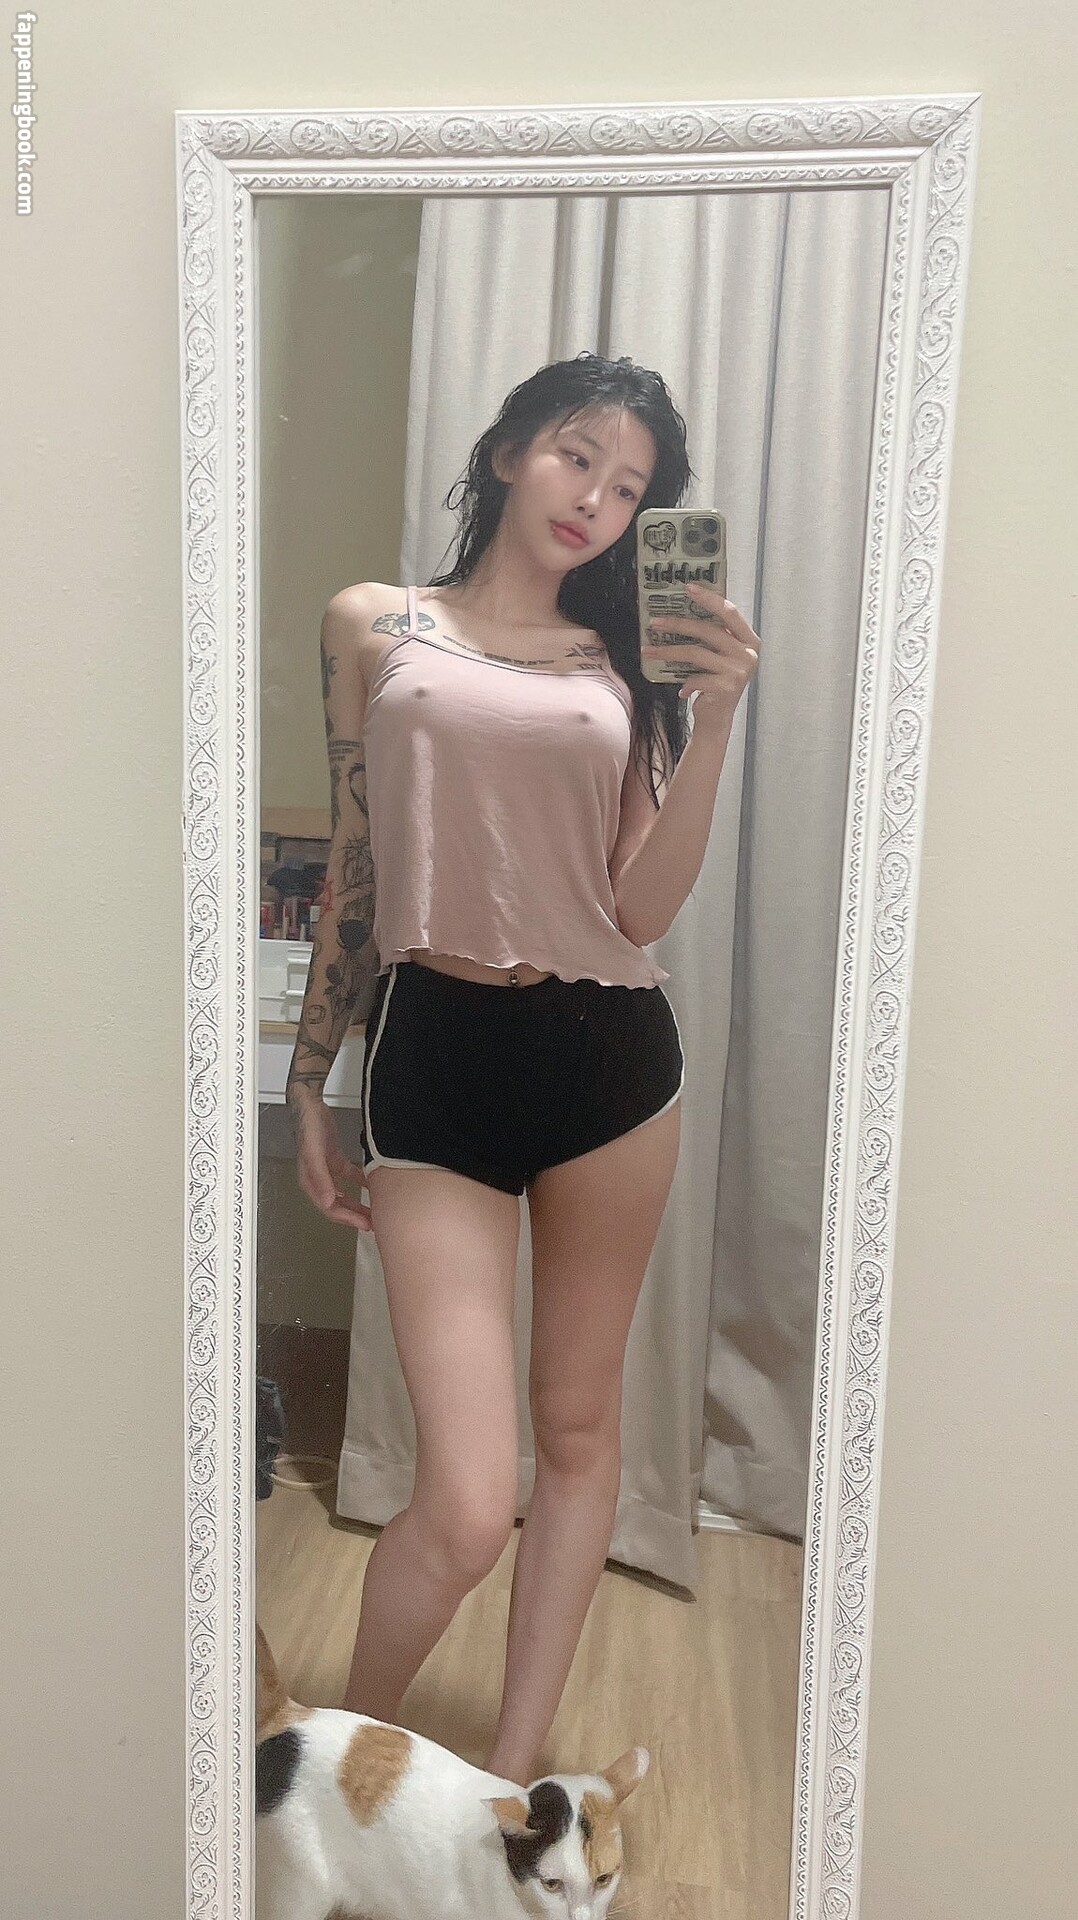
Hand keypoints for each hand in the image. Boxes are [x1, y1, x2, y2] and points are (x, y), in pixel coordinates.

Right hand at [289, 1090, 373, 1232]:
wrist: (309, 1104)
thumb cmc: (307, 1126)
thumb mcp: (314, 1152)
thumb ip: (321, 1177)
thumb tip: (327, 1200)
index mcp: (312, 1182)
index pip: (331, 1208)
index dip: (348, 1219)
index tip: (364, 1225)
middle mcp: (319, 1179)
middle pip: (339, 1205)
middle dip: (355, 1216)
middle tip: (373, 1224)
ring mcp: (328, 1169)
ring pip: (345, 1194)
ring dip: (358, 1204)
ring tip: (374, 1212)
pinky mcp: (335, 1159)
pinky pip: (350, 1176)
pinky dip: (361, 1182)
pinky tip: (373, 1185)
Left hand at [641, 580, 760, 731]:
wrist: (718, 718)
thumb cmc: (715, 683)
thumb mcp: (720, 656)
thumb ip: (714, 636)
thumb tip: (682, 609)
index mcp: (750, 640)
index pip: (730, 612)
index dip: (709, 598)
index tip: (687, 587)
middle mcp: (749, 653)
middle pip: (708, 630)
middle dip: (677, 624)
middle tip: (654, 622)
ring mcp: (739, 670)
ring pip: (695, 652)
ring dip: (668, 651)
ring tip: (648, 651)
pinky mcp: (727, 687)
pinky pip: (695, 676)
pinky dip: (684, 682)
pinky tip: (680, 689)